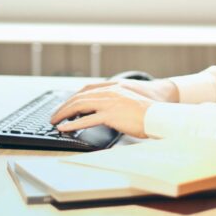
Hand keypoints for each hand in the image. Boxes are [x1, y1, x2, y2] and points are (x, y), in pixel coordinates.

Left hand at [49, 81, 174, 138]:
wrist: (160, 114)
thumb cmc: (149, 111)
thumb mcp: (130, 101)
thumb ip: (116, 102)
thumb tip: (106, 112)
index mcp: (114, 87)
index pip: (87, 89)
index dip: (74, 97)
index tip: (66, 104)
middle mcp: (109, 92)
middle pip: (79, 96)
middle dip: (64, 106)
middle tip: (55, 115)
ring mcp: (109, 103)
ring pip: (79, 105)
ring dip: (64, 113)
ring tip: (55, 121)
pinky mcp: (110, 115)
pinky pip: (86, 120)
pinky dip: (73, 124)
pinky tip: (64, 128)